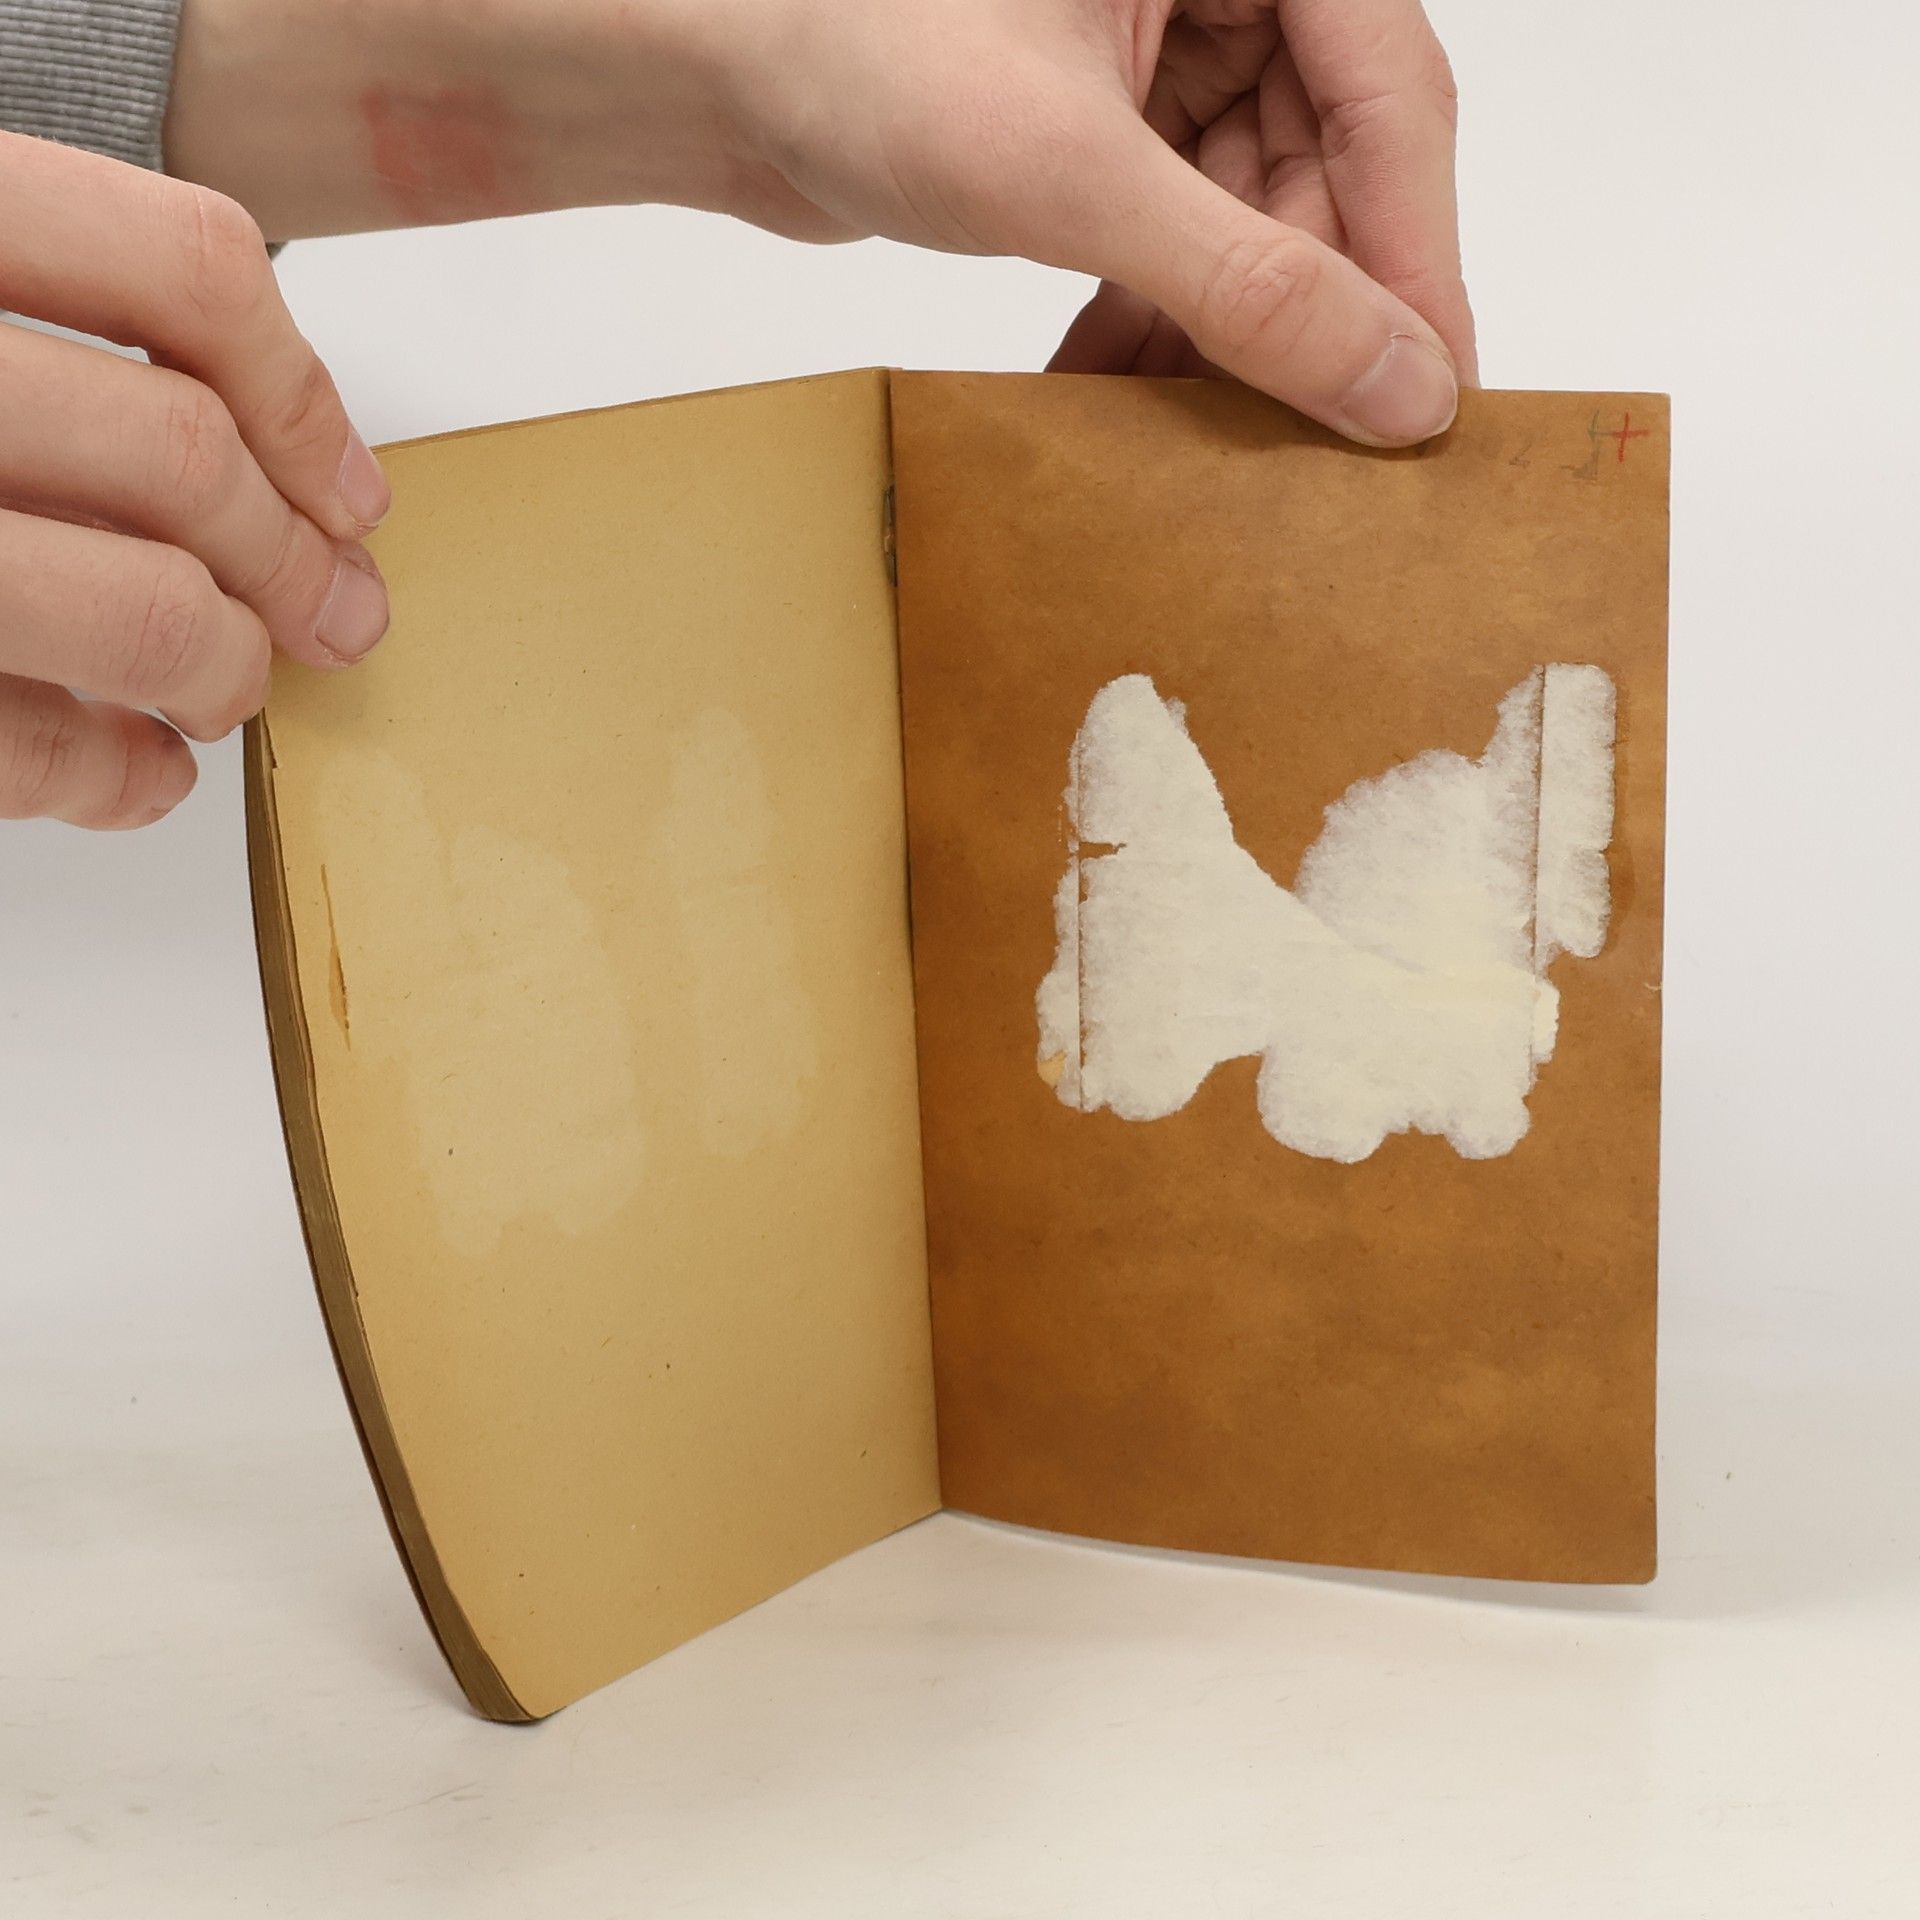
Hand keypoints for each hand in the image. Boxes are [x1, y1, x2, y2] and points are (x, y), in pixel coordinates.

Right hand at [0, 132, 389, 829]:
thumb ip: (42, 325)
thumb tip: (276, 466)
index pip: (181, 268)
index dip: (302, 393)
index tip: (346, 486)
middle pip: (184, 454)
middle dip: (292, 560)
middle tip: (330, 611)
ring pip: (143, 609)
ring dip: (223, 669)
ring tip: (227, 687)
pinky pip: (23, 746)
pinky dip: (115, 778)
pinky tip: (140, 772)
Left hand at [165, 1, 1468, 445]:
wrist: (708, 68)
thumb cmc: (859, 40)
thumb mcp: (1076, 172)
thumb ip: (1247, 282)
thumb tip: (1393, 387)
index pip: (1393, 92)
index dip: (1415, 257)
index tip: (1430, 393)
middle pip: (1328, 166)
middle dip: (1306, 311)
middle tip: (1315, 447)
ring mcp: (1163, 50)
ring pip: (1250, 215)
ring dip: (1218, 335)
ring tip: (1200, 440)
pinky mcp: (1103, 124)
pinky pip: (1174, 234)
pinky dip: (1151, 319)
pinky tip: (1117, 391)